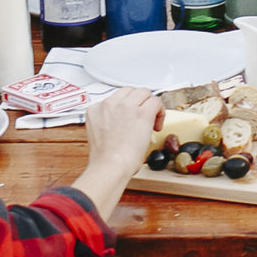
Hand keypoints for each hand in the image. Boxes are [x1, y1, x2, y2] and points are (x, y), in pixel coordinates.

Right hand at [76, 86, 162, 217]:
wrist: (110, 165)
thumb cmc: (105, 159)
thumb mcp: (99, 134)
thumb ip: (108, 123)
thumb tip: (124, 124)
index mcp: (96, 109)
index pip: (115, 98)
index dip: (126, 108)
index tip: (130, 118)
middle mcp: (109, 104)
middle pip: (130, 92)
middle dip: (138, 103)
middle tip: (142, 119)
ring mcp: (126, 106)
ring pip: (144, 93)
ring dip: (149, 105)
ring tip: (151, 122)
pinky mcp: (142, 113)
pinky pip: (156, 102)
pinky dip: (160, 112)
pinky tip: (157, 125)